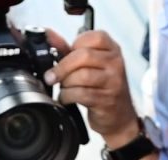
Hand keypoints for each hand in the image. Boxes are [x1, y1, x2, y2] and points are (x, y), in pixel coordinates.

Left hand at [51, 29, 140, 150]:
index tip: (66, 55)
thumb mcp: (90, 65)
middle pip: (83, 56)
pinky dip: (68, 96)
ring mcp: (113, 81)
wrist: (119, 117)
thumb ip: (69, 49)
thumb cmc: (102, 88)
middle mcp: (115, 63)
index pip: (92, 37)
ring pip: (82, 75)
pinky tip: (66, 98)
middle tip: (52, 76)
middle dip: (62, 67)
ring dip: (66, 83)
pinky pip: (81, 94)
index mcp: (112, 49)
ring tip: (64, 88)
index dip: (75, 45)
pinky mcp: (106, 99)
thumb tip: (49, 35)